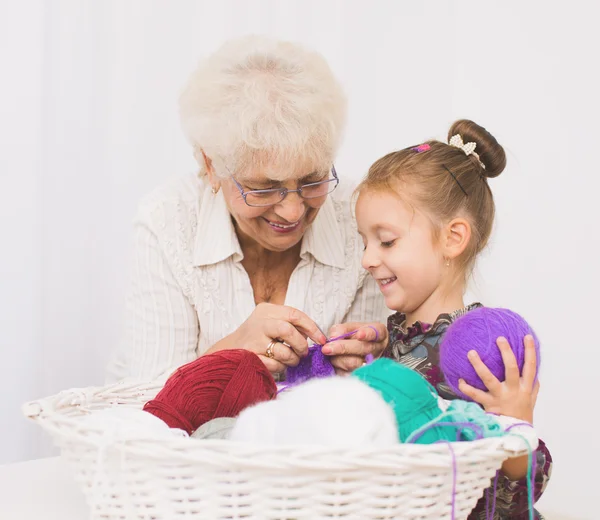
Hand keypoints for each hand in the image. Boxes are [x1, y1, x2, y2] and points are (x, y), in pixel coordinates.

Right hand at [207, 303, 326, 375]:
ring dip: (293, 359)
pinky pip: (274, 365)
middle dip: (301, 344)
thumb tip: (316, 335)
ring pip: (283, 351)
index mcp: (266, 310)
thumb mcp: (271, 321)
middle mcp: (259, 323)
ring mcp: (253, 341)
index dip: (312, 328)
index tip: (321, 340)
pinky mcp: (250, 357)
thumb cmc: (257, 335)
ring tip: (292, 360)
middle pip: (288, 330)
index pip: (294, 314)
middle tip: (303, 352)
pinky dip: (281, 367)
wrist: (229, 350)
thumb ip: (291, 323)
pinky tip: (278, 364)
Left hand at [322, 322, 387, 374]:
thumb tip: (333, 336)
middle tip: (326, 348)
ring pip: (355, 363)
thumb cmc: (355, 335)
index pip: (376, 333)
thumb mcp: (350, 327)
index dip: (368, 334)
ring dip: (338, 358)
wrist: (358, 349)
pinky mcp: (362, 374)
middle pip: (363, 348)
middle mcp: (377, 349)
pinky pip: (348, 373)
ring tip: (328, 353)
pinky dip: (338, 368)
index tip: (359, 334)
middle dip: (343, 348)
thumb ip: (342, 329)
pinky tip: (331, 362)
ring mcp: (372, 363)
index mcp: (379, 334)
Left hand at [458, 335, 539, 422]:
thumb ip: (533, 388)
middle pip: (511, 368)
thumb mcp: (531, 402)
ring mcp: (500, 397)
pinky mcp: (489, 405)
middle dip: (506, 352)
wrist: (515, 435)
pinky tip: (460, 380)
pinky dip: (466, 387)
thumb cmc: (522, 415)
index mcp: (525, 388)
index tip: (526, 337)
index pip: (531, 367)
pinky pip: (475, 394)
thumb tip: (536, 376)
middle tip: (499, 338)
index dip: (530, 351)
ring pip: (489, 378)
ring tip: (471, 353)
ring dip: (479, 365)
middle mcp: (514, 390)